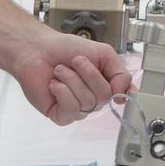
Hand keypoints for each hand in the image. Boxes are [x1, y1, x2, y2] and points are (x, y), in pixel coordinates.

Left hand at [10, 27, 132, 125]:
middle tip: (76, 61)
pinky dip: (62, 91)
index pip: (123, 95)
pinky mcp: (60, 116)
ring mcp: (78, 109)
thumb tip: (126, 94)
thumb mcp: (104, 54)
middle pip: (104, 96)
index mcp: (106, 84)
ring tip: (60, 70)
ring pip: (87, 102)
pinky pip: (71, 109)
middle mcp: (94, 99)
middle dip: (88, 74)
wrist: (39, 50)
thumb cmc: (67, 49)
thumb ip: (121, 73)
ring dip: (71, 80)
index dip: (124, 94)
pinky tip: (54, 84)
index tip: (121, 91)